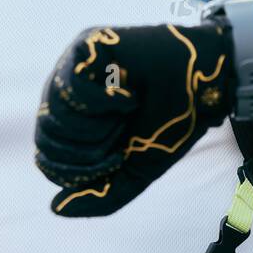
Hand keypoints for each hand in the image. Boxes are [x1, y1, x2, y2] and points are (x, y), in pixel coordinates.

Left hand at [33, 19, 235, 215]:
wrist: (204, 87)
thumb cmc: (170, 123)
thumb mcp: (135, 171)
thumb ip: (99, 195)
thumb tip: (54, 208)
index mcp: (75, 123)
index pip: (48, 157)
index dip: (81, 170)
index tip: (116, 158)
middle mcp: (68, 93)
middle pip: (48, 138)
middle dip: (91, 148)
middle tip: (123, 132)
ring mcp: (75, 65)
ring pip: (56, 114)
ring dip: (101, 124)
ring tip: (129, 108)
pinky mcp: (88, 44)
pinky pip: (73, 86)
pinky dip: (107, 100)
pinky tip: (128, 92)